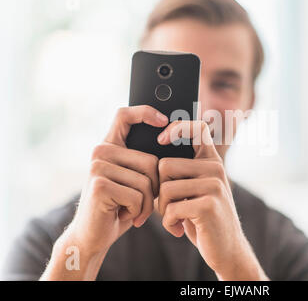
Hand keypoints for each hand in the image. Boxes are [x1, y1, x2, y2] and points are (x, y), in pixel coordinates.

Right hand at [67, 105, 166, 254]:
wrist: (93, 236)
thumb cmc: (119, 206)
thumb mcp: (133, 180)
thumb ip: (143, 163)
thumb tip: (173, 146)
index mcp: (109, 147)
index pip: (124, 115)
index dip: (145, 112)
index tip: (164, 120)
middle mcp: (100, 152)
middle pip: (150, 160)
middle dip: (154, 187)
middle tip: (140, 202)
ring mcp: (98, 167)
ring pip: (146, 181)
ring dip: (147, 203)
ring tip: (131, 210)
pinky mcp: (100, 184)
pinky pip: (138, 196)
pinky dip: (138, 211)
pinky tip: (124, 215)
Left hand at [157, 120, 268, 279]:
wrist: (227, 249)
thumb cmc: (203, 217)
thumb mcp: (196, 189)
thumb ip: (183, 171)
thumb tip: (154, 153)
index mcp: (211, 161)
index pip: (197, 128)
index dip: (177, 127)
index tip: (161, 139)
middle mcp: (215, 169)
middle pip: (165, 165)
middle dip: (159, 190)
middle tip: (169, 207)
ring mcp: (214, 186)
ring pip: (165, 189)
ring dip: (163, 210)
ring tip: (175, 218)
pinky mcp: (208, 205)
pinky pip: (171, 209)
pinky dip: (168, 223)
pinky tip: (178, 229)